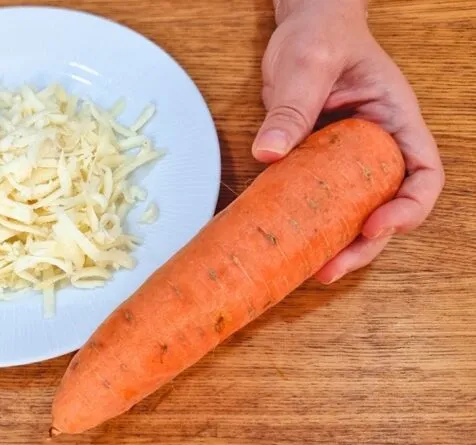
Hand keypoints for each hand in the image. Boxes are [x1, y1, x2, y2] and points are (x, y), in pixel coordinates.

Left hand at [253, 0, 443, 283]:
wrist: (301, 25)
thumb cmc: (320, 33)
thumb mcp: (308, 63)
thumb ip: (293, 106)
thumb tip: (268, 153)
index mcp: (395, 120)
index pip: (423, 174)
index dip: (408, 208)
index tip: (375, 226)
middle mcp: (377, 145)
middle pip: (387, 206)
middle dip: (365, 244)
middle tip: (330, 268)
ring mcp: (347, 158)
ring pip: (353, 211)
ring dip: (336, 244)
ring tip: (311, 270)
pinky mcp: (316, 164)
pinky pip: (318, 201)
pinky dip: (308, 226)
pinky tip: (289, 244)